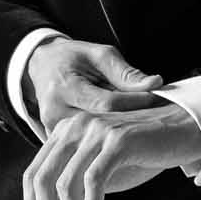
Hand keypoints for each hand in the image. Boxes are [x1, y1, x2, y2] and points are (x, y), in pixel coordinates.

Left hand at [23, 101, 200, 199]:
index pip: (34, 173)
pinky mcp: (118, 141)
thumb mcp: (102, 164)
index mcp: (65, 131)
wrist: (183, 127)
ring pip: (66, 184)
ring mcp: (96, 131)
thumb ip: (76, 181)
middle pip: (43, 180)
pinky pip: (94, 180)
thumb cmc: (142, 150)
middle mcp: (75, 127)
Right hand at [25, 36, 163, 132]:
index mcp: (65, 87)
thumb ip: (124, 72)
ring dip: (120, 133)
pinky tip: (123, 136)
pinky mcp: (55, 140)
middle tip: (158, 116)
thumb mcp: (99, 54)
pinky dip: (106, 140)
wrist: (42, 66)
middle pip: (102, 126)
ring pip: (95, 140)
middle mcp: (55, 112)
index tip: (157, 98)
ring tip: (142, 126)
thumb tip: (154, 84)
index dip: (136, 102)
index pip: (108, 103)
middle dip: (132, 120)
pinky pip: (85, 145)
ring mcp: (53, 129)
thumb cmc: (72, 58)